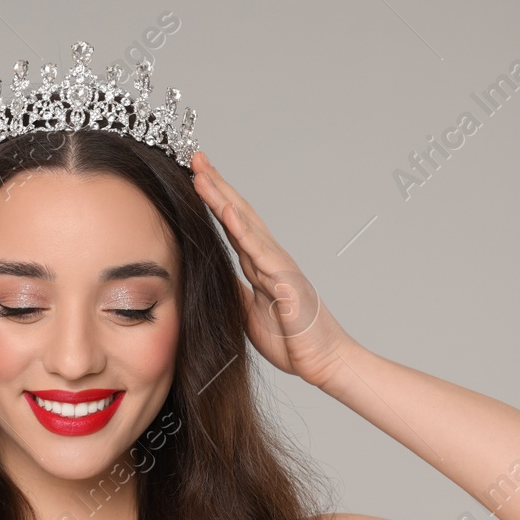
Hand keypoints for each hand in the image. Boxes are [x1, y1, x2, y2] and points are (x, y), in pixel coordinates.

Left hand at [190, 150, 353, 389]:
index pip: (232, 226)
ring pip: (246, 224)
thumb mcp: (249, 315)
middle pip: (238, 213)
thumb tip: (216, 278)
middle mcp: (270, 259)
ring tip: (202, 173)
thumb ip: (236, 293)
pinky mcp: (286, 281)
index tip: (195, 177)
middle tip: (195, 157)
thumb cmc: (293, 341)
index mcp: (260, 267)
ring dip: (222, 197)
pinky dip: (242, 229)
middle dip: (216, 185)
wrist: (324, 362)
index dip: (214, 201)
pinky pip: (260, 251)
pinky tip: (226, 208)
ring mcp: (279, 266)